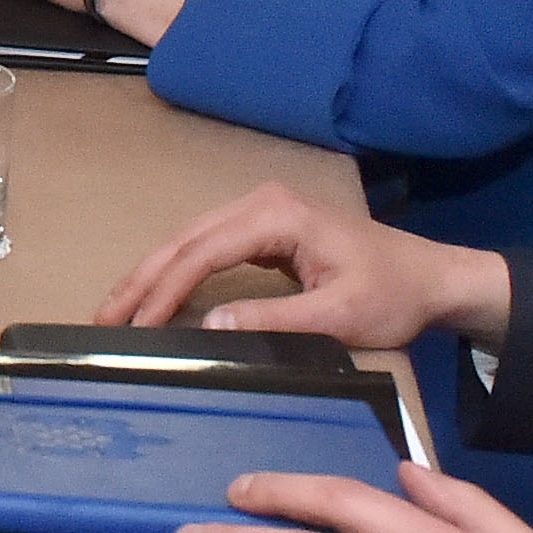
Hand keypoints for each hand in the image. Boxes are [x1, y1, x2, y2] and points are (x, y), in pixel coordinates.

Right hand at [94, 182, 508, 351]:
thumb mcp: (337, 316)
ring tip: (114, 311)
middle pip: (183, 240)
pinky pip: (205, 249)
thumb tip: (209, 326)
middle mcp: (261, 203)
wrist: (431, 278)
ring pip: (188, 242)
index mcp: (277, 215)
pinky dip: (174, 273)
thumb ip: (273, 320)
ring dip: (150, 276)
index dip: (163, 291)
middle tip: (100, 319)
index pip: (202, 252)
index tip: (135, 328)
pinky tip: (153, 298)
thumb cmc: (393, 294)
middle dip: (140, 281)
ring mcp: (261, 213)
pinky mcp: (263, 231)